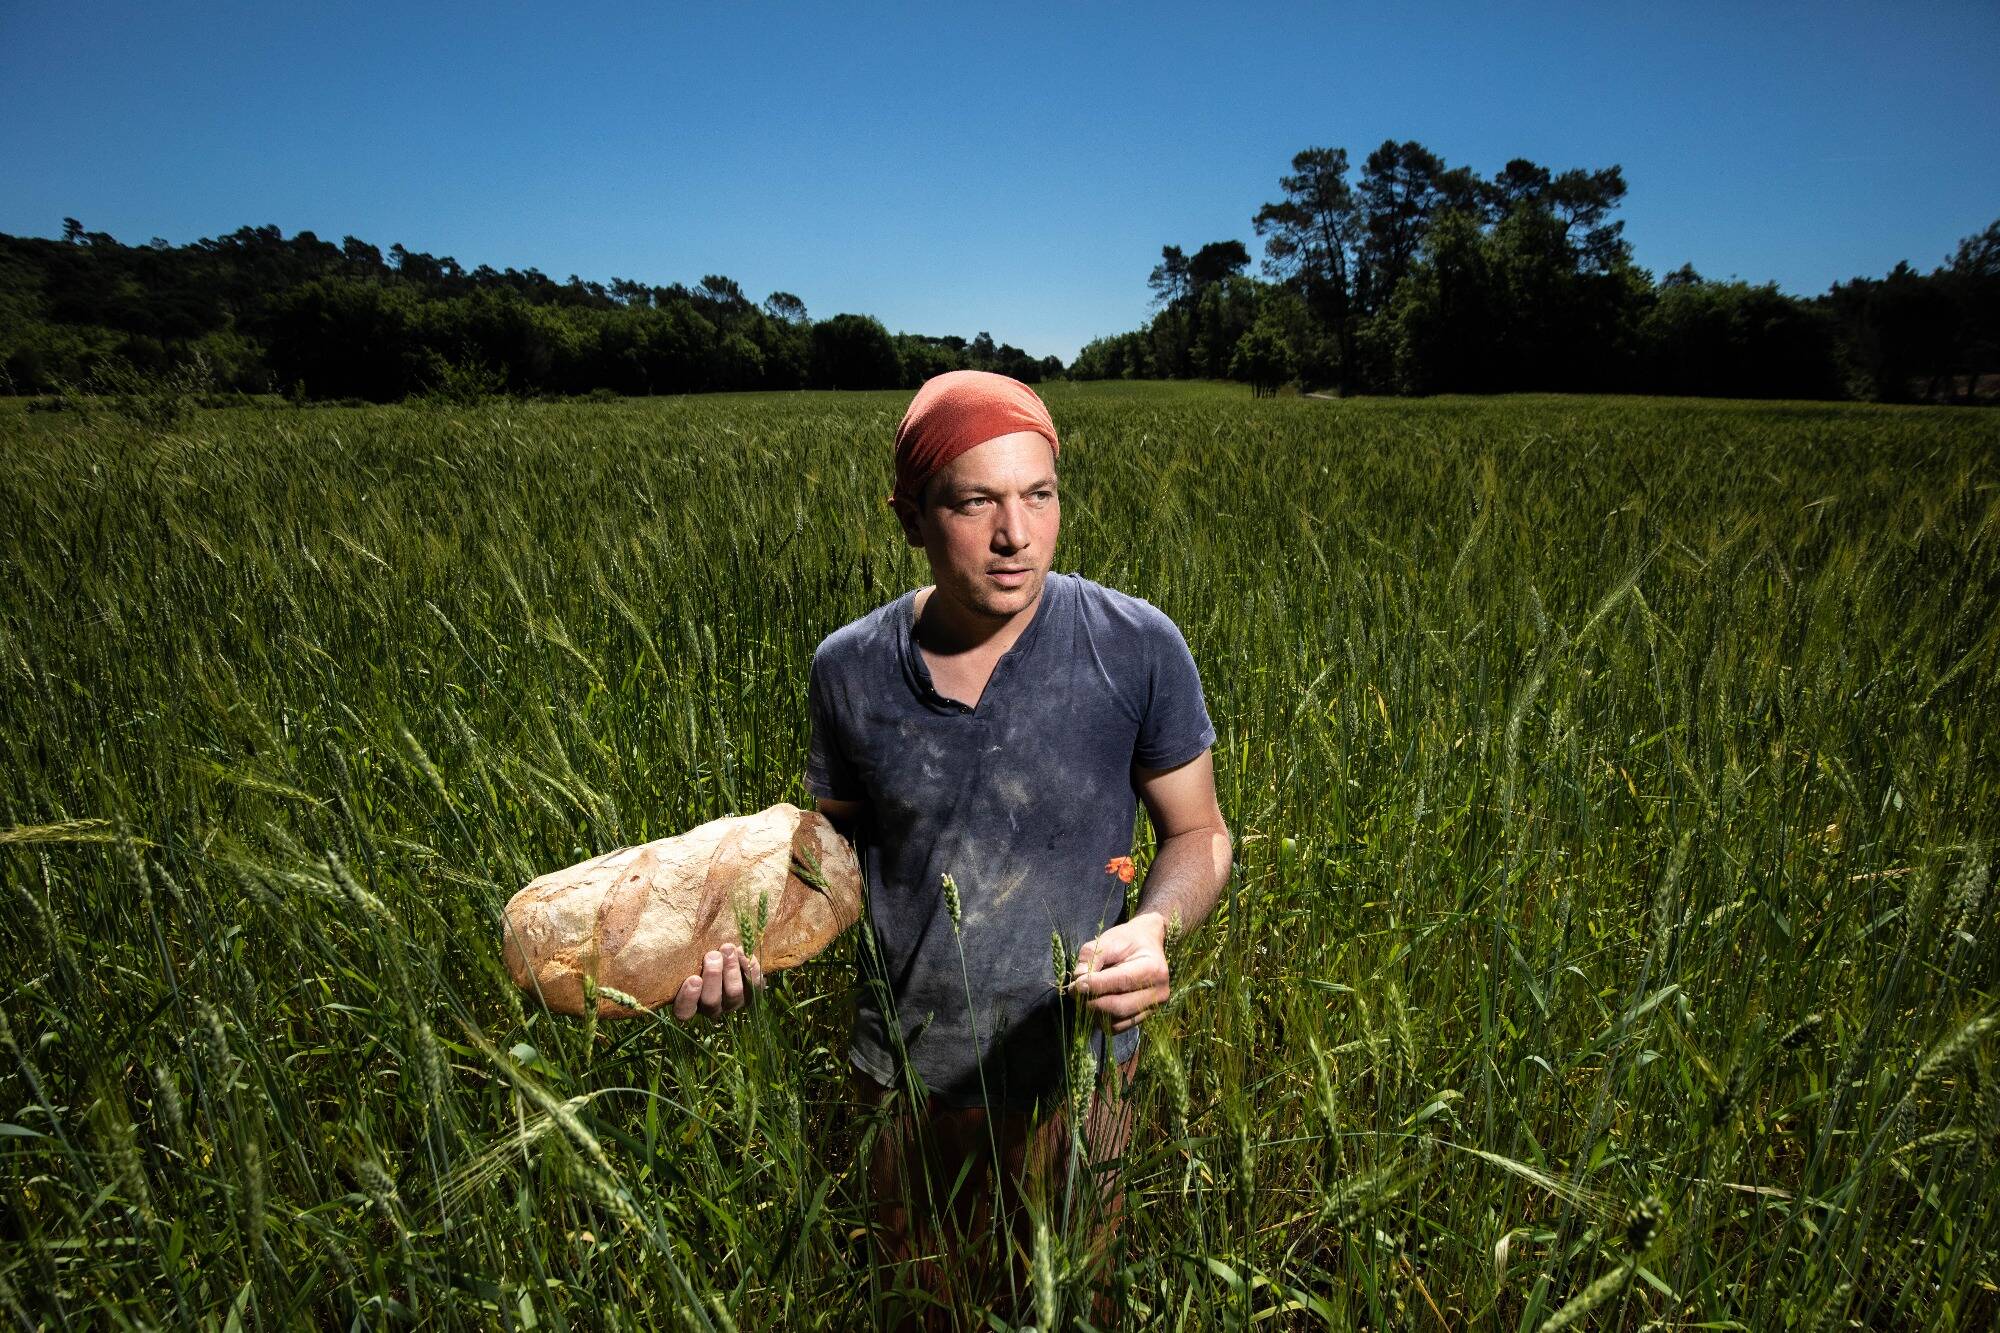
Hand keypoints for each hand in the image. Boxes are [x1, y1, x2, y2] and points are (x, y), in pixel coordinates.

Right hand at [672, 942, 763, 1020]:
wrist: (730, 948)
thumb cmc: (697, 947)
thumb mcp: (684, 948)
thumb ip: (673, 945)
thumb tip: (648, 919)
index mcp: (690, 1000)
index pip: (684, 1012)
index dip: (688, 999)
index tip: (693, 978)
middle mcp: (711, 1007)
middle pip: (711, 1002)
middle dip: (713, 977)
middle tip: (713, 955)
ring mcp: (732, 1002)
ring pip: (733, 995)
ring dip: (731, 971)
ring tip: (728, 949)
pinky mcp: (751, 994)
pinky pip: (754, 988)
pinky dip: (751, 970)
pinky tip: (745, 953)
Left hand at [1071, 912, 1169, 1033]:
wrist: (1147, 945)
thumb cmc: (1127, 941)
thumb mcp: (1108, 940)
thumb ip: (1092, 957)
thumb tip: (1078, 979)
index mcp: (1153, 968)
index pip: (1122, 981)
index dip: (1096, 985)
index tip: (1076, 985)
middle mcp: (1158, 992)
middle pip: (1119, 1006)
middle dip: (1092, 1002)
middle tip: (1074, 992)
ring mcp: (1153, 1008)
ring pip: (1117, 1022)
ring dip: (1095, 1012)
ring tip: (1085, 996)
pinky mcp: (1144, 1017)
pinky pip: (1118, 1027)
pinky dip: (1102, 1019)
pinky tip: (1095, 1004)